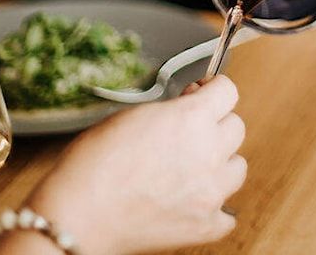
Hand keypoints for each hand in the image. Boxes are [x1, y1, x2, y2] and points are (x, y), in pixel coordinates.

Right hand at [24, 76, 245, 254]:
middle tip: (191, 131)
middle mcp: (209, 153)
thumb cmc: (92, 165)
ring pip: (238, 167)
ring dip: (220, 164)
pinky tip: (192, 201)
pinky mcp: (206, 225)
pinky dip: (213, 207)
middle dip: (216, 125)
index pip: (228, 90)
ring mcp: (211, 192)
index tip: (204, 94)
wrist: (78, 216)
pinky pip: (228, 213)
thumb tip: (189, 106)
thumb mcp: (131, 115)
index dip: (213, 89)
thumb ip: (170, 110)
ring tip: (191, 168)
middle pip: (237, 127)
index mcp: (191, 119)